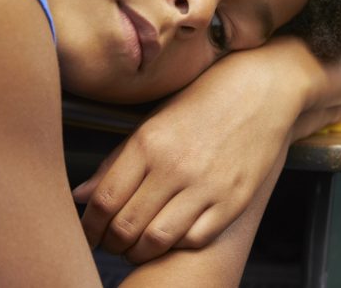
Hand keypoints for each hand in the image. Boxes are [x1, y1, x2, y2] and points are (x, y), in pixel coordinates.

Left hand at [72, 37, 319, 263]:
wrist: (261, 89)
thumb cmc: (202, 101)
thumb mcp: (154, 122)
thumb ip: (116, 161)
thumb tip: (80, 196)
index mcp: (148, 142)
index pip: (104, 201)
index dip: (89, 227)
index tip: (88, 233)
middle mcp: (174, 166)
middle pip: (126, 227)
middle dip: (110, 243)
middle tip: (110, 243)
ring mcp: (206, 185)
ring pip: (157, 241)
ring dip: (139, 251)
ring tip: (137, 246)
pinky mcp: (233, 200)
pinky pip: (194, 239)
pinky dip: (177, 245)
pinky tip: (172, 235)